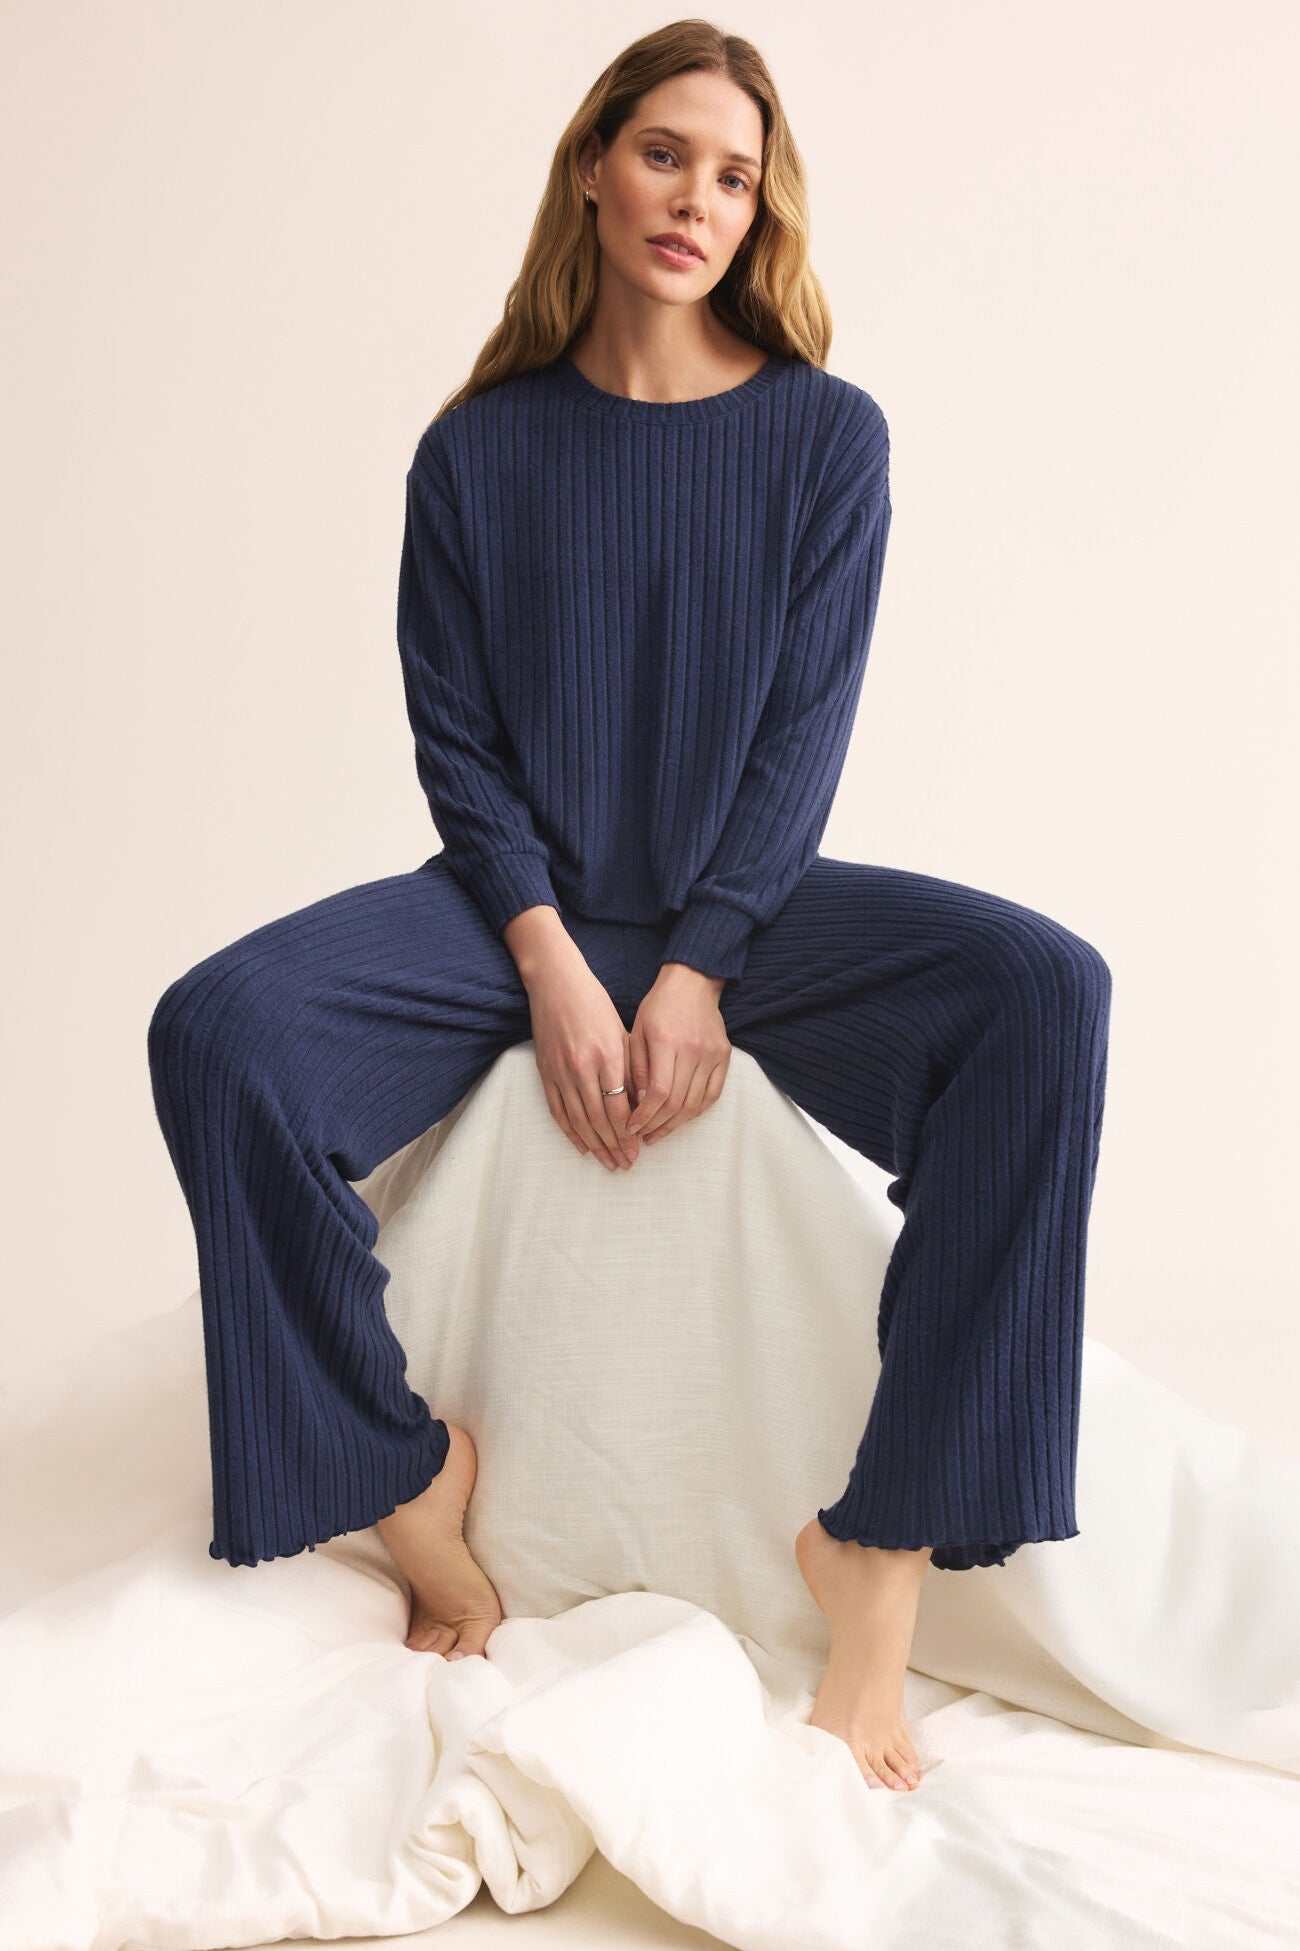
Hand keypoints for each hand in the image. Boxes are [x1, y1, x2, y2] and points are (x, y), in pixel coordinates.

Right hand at [523, 943, 638, 1171]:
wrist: (556, 985)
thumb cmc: (595, 1005)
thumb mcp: (621, 1033)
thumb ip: (631, 1069)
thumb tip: (641, 1106)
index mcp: (607, 1056)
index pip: (619, 1108)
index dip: (628, 1134)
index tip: (638, 1150)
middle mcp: (583, 1068)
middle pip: (599, 1120)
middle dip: (614, 1146)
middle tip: (625, 1165)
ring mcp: (560, 1072)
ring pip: (578, 1120)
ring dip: (595, 1145)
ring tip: (608, 1163)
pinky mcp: (545, 1072)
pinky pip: (558, 1111)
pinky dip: (570, 1132)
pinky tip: (582, 1146)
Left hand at [625, 962, 730, 1147]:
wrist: (692, 984)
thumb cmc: (658, 1008)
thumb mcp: (637, 1032)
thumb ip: (637, 1068)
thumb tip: (639, 1104)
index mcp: (666, 1041)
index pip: (658, 1091)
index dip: (644, 1115)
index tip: (631, 1128)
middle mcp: (693, 1050)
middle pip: (676, 1102)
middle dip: (657, 1124)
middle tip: (642, 1136)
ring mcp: (712, 1054)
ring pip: (695, 1103)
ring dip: (675, 1123)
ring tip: (658, 1132)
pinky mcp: (724, 1057)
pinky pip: (712, 1094)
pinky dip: (696, 1111)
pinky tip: (680, 1119)